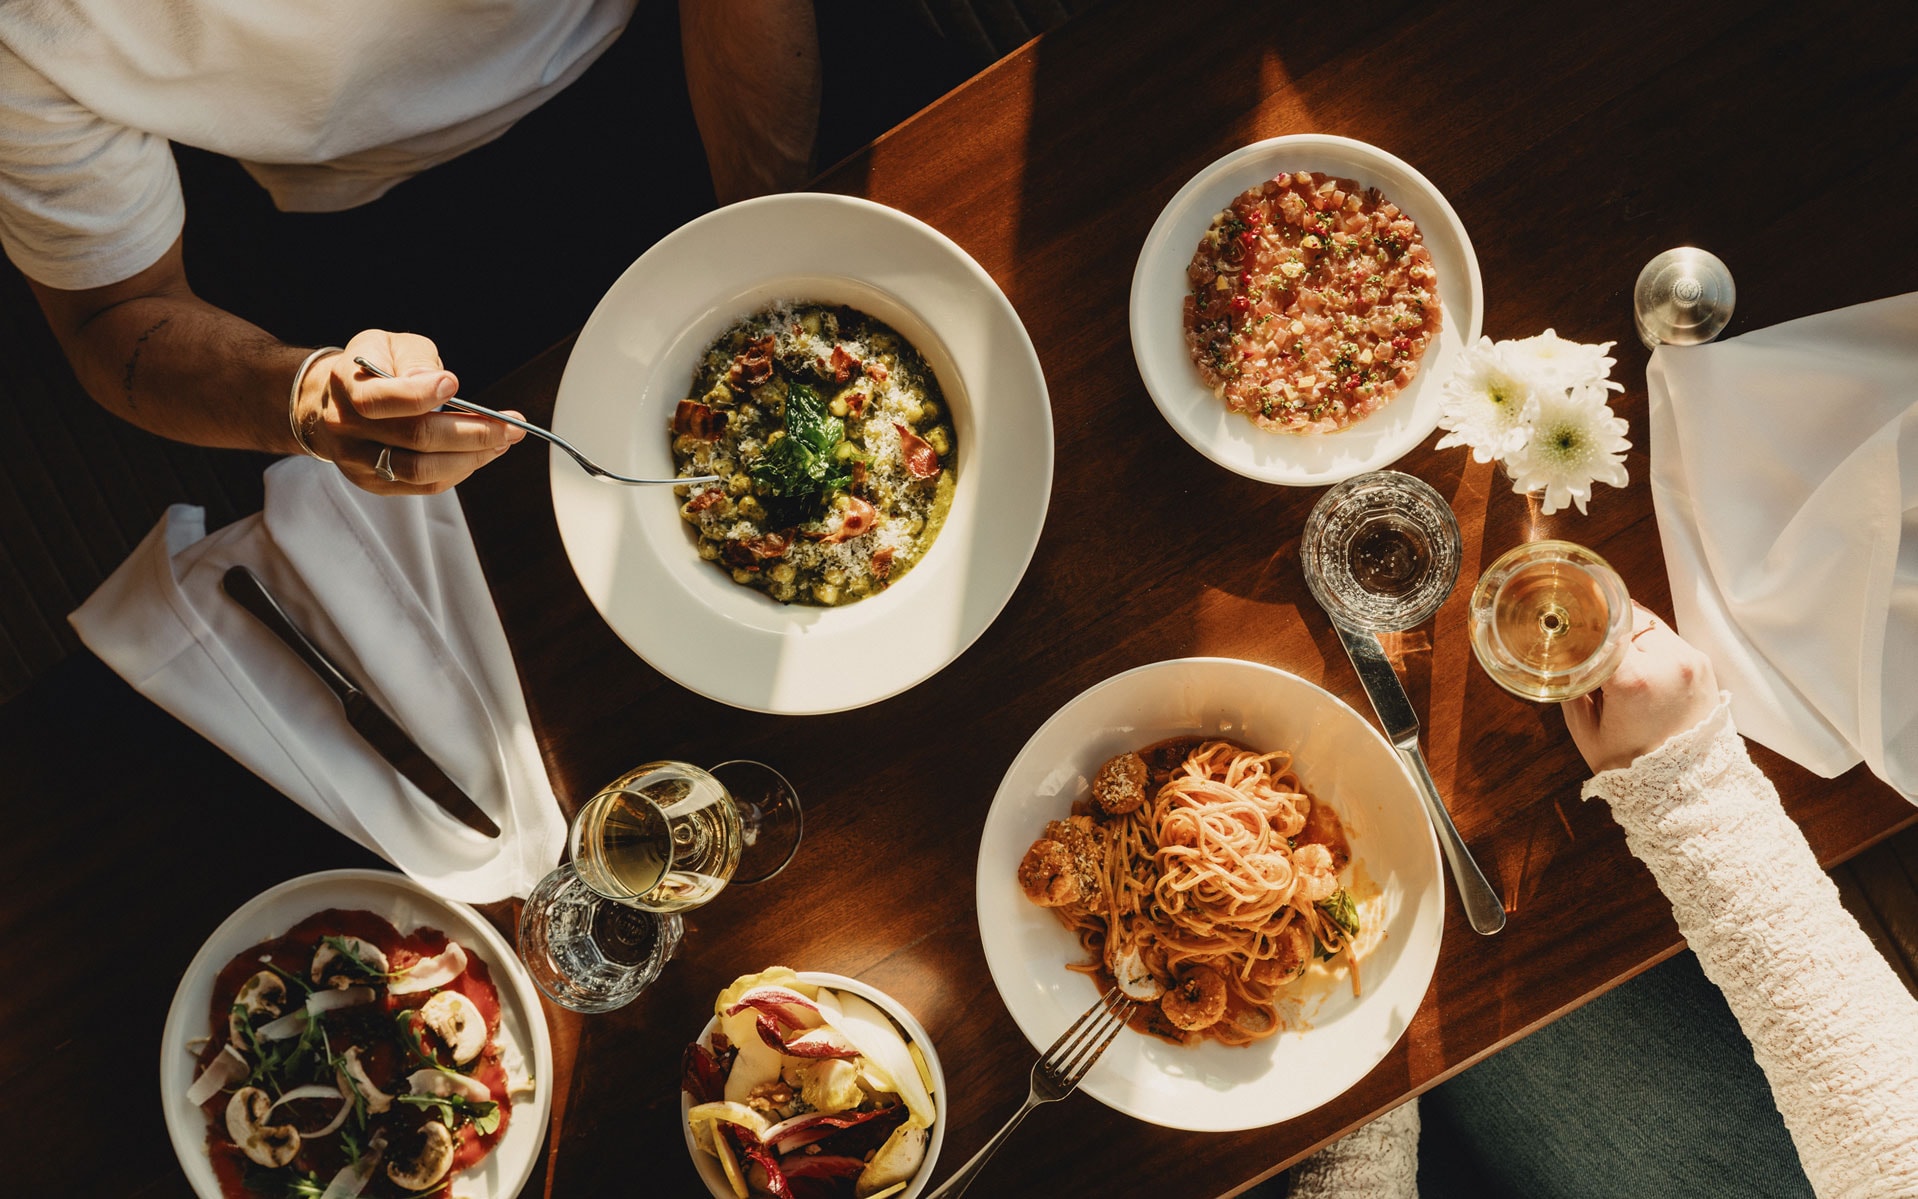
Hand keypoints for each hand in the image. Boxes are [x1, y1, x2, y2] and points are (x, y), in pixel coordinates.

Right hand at [296, 330, 524, 493]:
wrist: (329, 402)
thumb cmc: (371, 368)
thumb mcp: (387, 344)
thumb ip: (414, 358)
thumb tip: (440, 383)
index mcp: (347, 387)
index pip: (379, 400)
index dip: (419, 394)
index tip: (454, 385)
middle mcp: (348, 428)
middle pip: (415, 439)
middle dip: (472, 432)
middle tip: (510, 425)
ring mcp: (360, 461)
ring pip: (423, 470)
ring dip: (472, 456)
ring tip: (502, 441)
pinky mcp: (376, 483)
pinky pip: (424, 486)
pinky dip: (459, 470)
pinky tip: (479, 454)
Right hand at [1561, 603, 1719, 772]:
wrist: (1685, 787)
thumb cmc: (1633, 765)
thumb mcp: (1586, 730)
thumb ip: (1572, 686)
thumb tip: (1564, 657)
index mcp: (1635, 679)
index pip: (1600, 629)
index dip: (1581, 629)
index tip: (1567, 630)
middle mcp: (1669, 663)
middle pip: (1626, 621)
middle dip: (1605, 631)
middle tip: (1590, 647)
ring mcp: (1691, 661)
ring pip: (1648, 624)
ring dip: (1629, 635)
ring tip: (1617, 660)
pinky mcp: (1702, 664)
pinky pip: (1668, 639)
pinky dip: (1649, 646)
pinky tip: (1638, 665)